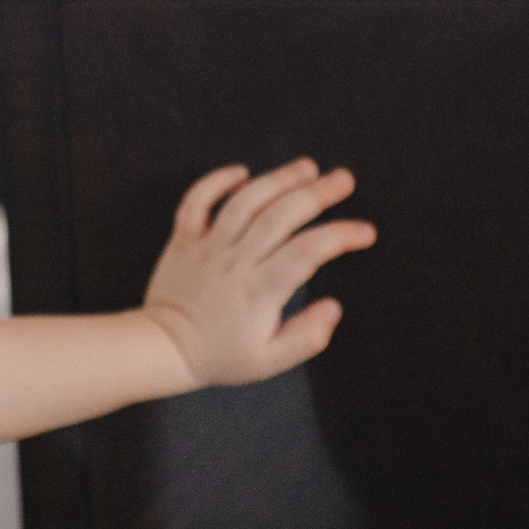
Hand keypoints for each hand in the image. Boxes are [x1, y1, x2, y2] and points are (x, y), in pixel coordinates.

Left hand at [141, 159, 375, 387]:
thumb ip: (307, 337)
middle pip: (279, 218)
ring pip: (244, 203)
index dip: (339, 237)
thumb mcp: (269, 361)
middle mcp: (235, 262)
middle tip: (344, 179)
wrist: (163, 349)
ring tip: (307, 166)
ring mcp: (207, 247)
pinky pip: (196, 202)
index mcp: (259, 292)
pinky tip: (242, 171)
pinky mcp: (184, 239)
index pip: (307, 254)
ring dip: (276, 179)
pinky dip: (215, 182)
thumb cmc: (221, 356)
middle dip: (316, 194)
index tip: (365, 231)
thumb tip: (334, 307)